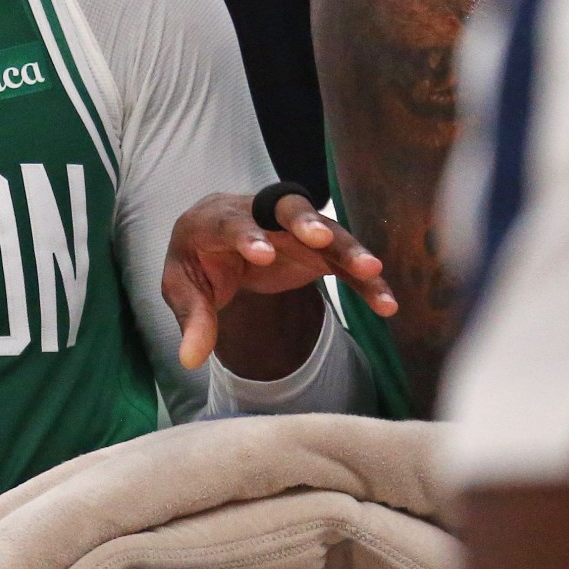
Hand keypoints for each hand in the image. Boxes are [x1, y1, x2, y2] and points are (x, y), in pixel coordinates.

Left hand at [164, 191, 396, 376]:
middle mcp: (257, 213)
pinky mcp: (317, 248)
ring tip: (372, 269)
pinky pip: (344, 262)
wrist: (218, 246)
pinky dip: (364, 280)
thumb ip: (193, 320)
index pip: (230, 223)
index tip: (263, 255)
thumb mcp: (183, 291)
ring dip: (347, 248)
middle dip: (302, 221)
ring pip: (325, 230)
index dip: (247, 236)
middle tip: (318, 237)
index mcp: (214, 219)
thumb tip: (189, 360)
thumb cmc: (198, 264)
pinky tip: (385, 304)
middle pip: (283, 208)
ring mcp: (291, 228)